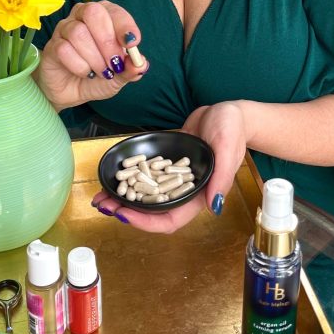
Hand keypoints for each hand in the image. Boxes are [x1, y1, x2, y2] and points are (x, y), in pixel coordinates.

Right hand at [35, 0, 147, 110]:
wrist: (72, 92)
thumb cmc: (97, 76)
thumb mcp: (119, 76)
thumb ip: (130, 69)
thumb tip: (140, 64)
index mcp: (104, 16)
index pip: (114, 11)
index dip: (124, 26)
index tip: (132, 44)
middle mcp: (82, 16)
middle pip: (93, 13)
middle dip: (107, 41)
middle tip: (114, 64)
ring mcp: (65, 29)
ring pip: (78, 33)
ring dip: (94, 58)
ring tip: (100, 72)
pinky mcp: (52, 45)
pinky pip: (64, 49)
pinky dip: (79, 66)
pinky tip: (84, 73)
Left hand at [91, 101, 246, 231]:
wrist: (226, 111)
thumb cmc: (232, 129)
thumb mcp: (227, 148)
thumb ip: (221, 177)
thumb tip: (214, 206)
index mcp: (200, 195)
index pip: (171, 219)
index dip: (147, 222)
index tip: (125, 214)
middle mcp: (183, 191)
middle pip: (152, 211)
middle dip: (127, 212)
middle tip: (104, 206)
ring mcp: (172, 179)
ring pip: (145, 196)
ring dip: (123, 198)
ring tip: (101, 196)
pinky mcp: (165, 165)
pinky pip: (144, 176)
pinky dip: (129, 178)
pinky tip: (113, 176)